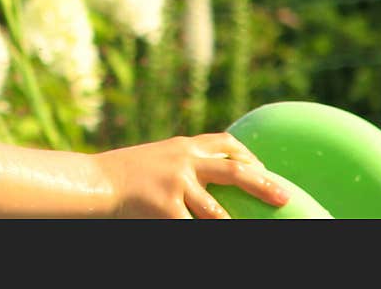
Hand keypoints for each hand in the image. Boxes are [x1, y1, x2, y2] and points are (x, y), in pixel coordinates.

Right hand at [97, 132, 289, 217]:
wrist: (94, 180)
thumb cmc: (124, 174)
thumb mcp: (155, 158)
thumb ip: (180, 163)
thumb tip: (206, 175)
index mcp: (182, 147)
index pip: (223, 143)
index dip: (247, 155)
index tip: (262, 168)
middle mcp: (183, 161)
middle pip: (233, 171)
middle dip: (262, 184)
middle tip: (285, 197)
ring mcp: (175, 185)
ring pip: (215, 210)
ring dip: (231, 224)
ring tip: (246, 231)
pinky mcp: (164, 208)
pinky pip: (190, 227)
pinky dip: (199, 233)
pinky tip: (212, 238)